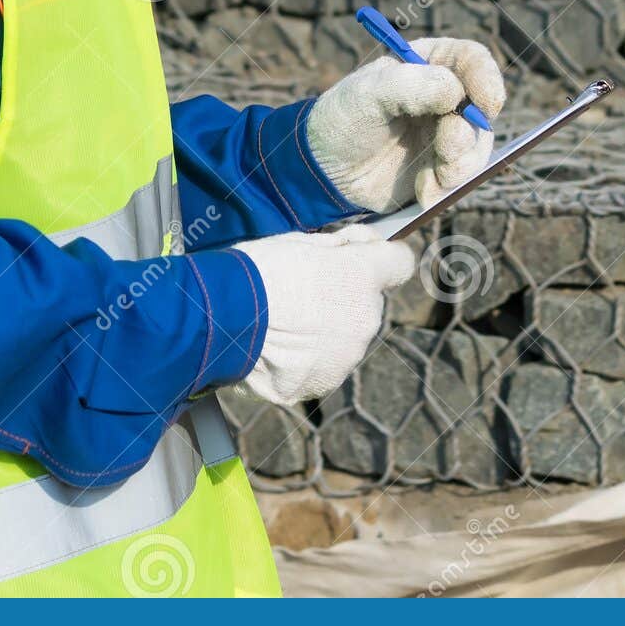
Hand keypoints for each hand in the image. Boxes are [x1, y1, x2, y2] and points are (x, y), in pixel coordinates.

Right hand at [232, 226, 413, 405]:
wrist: (224, 320)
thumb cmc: (259, 271)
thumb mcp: (301, 240)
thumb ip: (342, 245)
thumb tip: (362, 245)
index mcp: (363, 276)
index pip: (400, 262)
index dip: (383, 258)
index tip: (366, 257)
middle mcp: (366, 319)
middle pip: (368, 304)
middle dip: (346, 297)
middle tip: (305, 293)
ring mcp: (347, 357)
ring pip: (347, 338)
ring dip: (328, 331)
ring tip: (286, 324)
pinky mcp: (324, 384)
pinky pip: (324, 367)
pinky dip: (308, 360)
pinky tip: (280, 349)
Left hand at [305, 35, 504, 213]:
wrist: (326, 170)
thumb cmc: (343, 118)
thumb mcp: (366, 93)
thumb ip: (409, 85)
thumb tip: (454, 91)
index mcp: (427, 63)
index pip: (471, 60)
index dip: (486, 78)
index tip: (487, 104)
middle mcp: (444, 96)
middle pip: (482, 108)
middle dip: (468, 134)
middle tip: (446, 149)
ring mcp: (445, 132)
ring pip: (478, 146)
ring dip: (461, 165)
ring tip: (434, 179)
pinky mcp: (441, 166)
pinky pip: (462, 177)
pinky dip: (447, 186)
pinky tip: (422, 191)